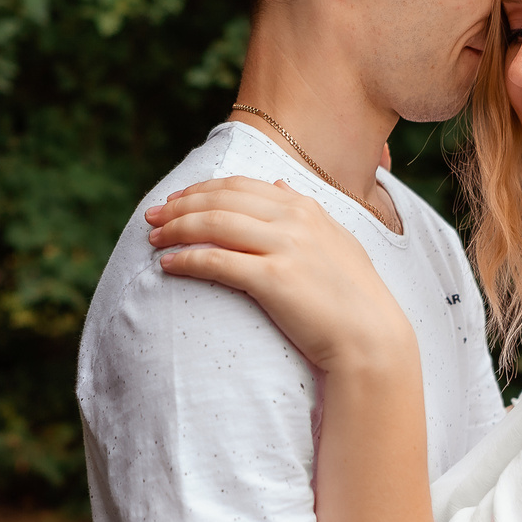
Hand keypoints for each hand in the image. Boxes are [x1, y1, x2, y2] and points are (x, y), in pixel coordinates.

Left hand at [145, 176, 413, 372]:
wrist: (370, 338)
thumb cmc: (352, 296)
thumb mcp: (336, 240)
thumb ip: (306, 210)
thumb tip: (278, 183)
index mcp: (305, 207)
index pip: (239, 186)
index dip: (200, 190)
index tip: (176, 200)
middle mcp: (293, 220)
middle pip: (220, 200)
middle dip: (179, 205)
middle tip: (152, 215)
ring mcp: (284, 247)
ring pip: (213, 224)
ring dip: (176, 229)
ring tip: (153, 239)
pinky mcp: (273, 279)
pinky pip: (216, 260)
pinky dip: (186, 259)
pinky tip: (167, 265)